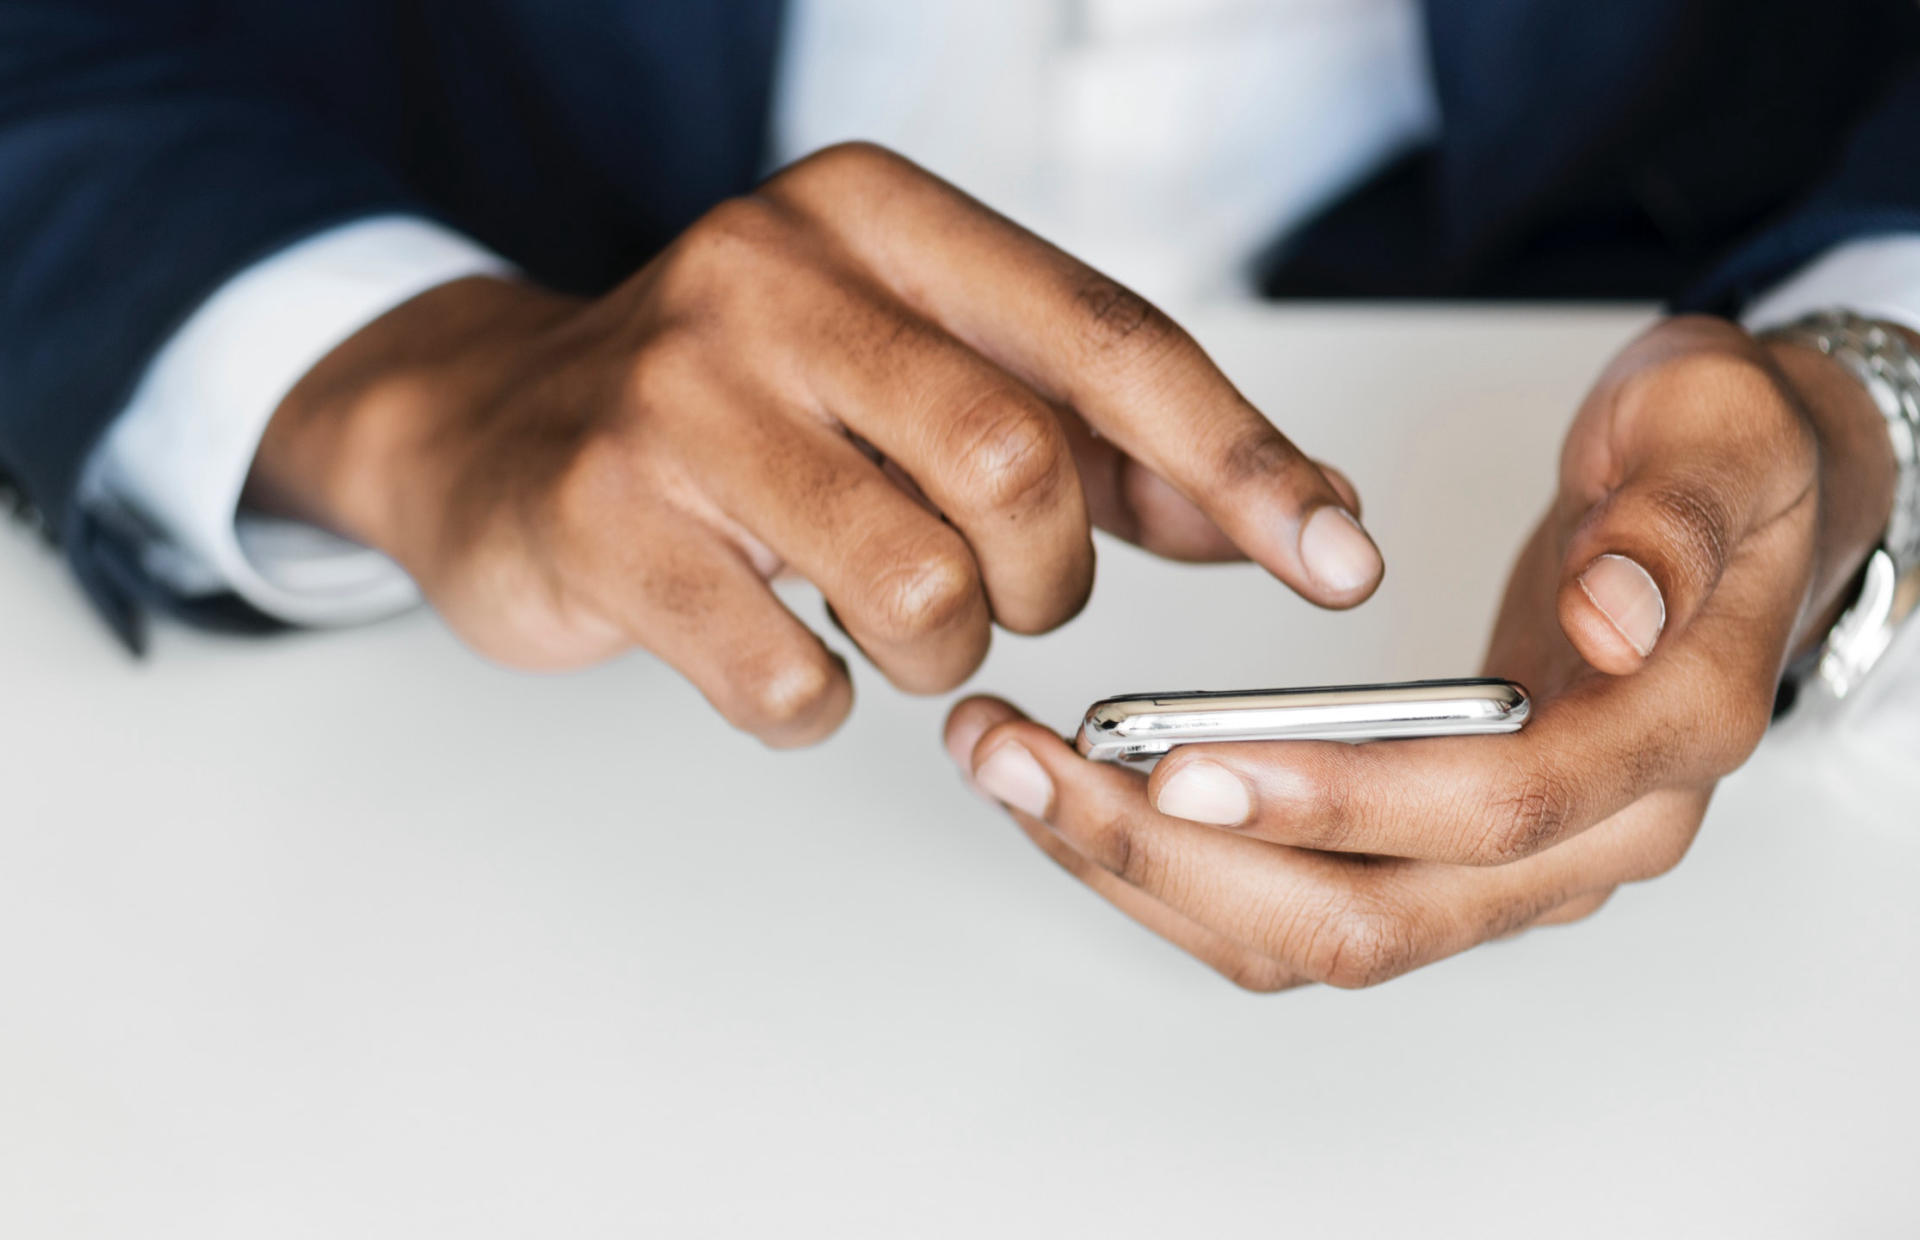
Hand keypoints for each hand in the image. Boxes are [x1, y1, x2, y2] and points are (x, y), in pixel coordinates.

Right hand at [250, 143, 1379, 745]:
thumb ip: (1099, 438)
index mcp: (874, 217)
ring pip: (918, 589)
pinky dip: (816, 702)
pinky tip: (777, 651)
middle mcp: (769, 275)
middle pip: (1019, 468)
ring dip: (935, 650)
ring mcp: (673, 396)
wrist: (495, 431)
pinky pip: (791, 679)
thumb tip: (1286, 513)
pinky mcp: (601, 520)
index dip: (1240, 463)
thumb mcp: (921, 375)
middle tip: (997, 593)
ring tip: (880, 617)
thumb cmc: (746, 408)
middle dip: (1044, 581)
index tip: (1337, 560)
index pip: (1107, 340)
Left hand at [947, 315, 1896, 989]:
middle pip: (1369, 917)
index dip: (1336, 801)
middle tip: (1026, 763)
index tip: (1181, 764)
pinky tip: (1079, 793)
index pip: (1491, 814)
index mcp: (1666, 741)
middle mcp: (1592, 838)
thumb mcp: (1715, 435)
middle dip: (1178, 858)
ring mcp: (1513, 865)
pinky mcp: (1441, 851)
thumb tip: (1611, 617)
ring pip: (1311, 935)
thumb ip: (1670, 523)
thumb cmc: (1721, 467)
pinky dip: (1176, 868)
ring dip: (1146, 872)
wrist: (1736, 508)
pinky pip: (1296, 904)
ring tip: (1010, 769)